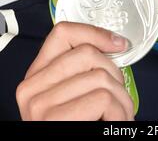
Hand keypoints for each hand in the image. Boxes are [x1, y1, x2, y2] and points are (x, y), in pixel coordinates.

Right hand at [16, 22, 133, 120]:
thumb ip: (85, 70)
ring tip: (117, 117)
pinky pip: (102, 98)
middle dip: (115, 76)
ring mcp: (38, 105)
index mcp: (38, 76)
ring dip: (122, 100)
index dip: (95, 33)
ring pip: (100, 77)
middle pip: (87, 54)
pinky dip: (119, 113)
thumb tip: (114, 45)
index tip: (118, 44)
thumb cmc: (84, 127)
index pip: (63, 33)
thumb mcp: (78, 94)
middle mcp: (31, 88)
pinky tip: (113, 124)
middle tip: (118, 99)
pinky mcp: (52, 121)